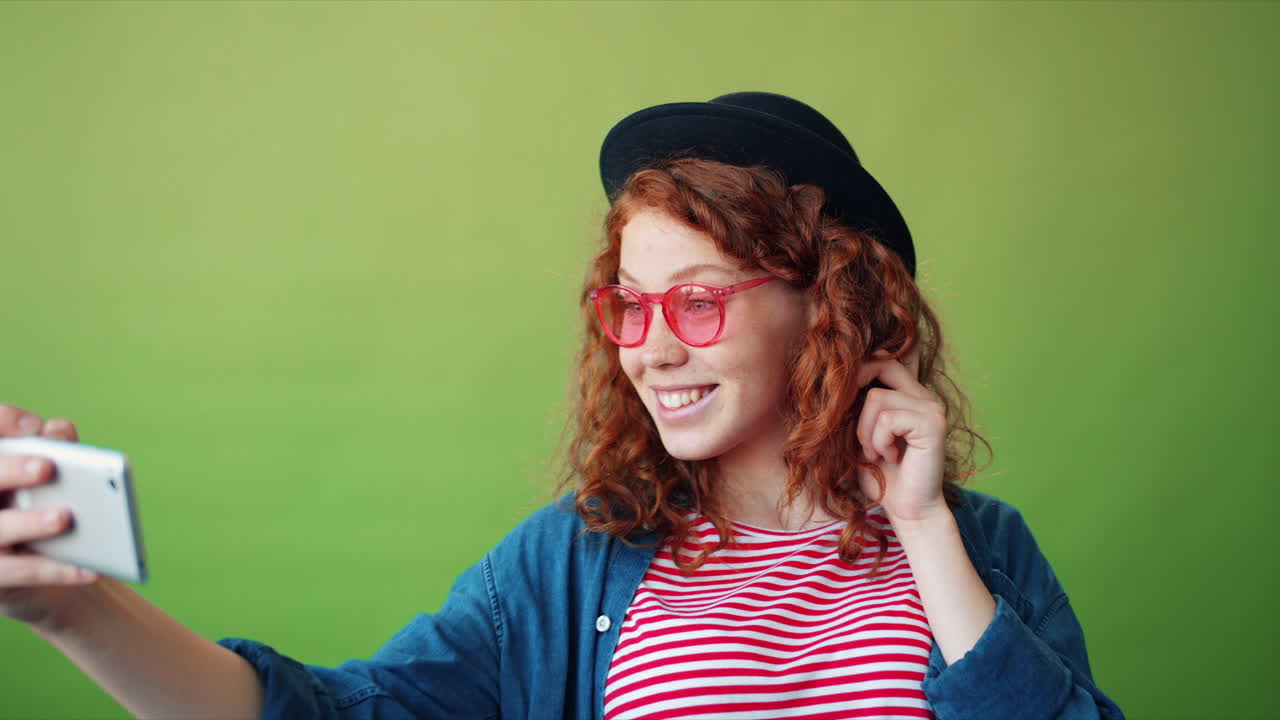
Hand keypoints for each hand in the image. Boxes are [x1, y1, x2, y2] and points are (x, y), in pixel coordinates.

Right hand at [0, 404, 97, 626]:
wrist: (33, 569)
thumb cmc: (39, 506)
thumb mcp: (47, 478)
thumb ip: (56, 449)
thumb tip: (59, 429)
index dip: (3, 424)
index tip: (33, 427)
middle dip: (10, 471)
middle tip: (45, 467)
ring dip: (29, 523)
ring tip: (64, 518)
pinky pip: (18, 573)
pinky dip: (55, 570)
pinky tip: (89, 569)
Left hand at [854, 348, 949, 525]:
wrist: (908, 510)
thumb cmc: (882, 476)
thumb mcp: (860, 435)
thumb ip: (855, 407)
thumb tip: (831, 378)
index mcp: (909, 396)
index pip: (882, 361)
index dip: (857, 374)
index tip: (843, 405)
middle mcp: (924, 396)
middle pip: (880, 366)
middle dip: (856, 395)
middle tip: (858, 431)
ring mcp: (931, 408)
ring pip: (876, 398)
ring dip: (866, 432)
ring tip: (877, 453)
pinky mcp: (933, 424)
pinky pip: (887, 419)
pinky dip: (878, 441)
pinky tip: (891, 457)